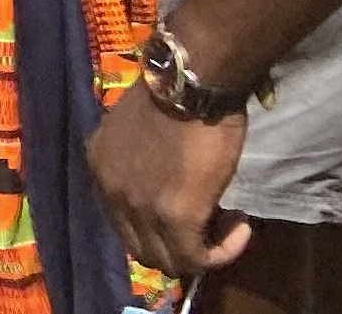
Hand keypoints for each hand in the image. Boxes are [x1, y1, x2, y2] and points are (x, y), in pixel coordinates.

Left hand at [89, 81, 255, 280]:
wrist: (192, 82)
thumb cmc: (177, 94)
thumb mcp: (140, 129)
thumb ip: (142, 160)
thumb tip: (167, 181)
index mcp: (99, 163)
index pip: (122, 218)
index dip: (158, 223)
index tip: (191, 206)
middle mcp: (109, 189)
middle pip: (140, 247)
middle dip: (178, 244)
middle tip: (212, 222)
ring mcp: (138, 206)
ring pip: (166, 260)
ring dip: (202, 250)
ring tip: (229, 222)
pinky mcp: (173, 217)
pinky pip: (195, 258)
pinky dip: (221, 252)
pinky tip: (241, 225)